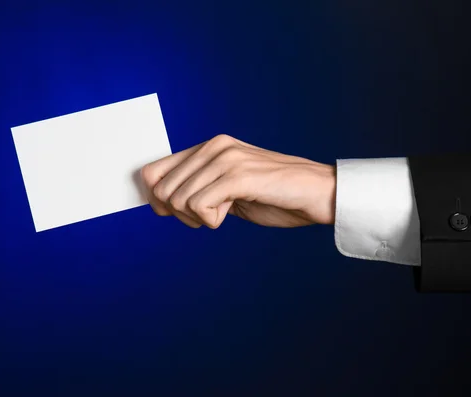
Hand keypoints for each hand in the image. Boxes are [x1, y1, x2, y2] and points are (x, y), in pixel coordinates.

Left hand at [141, 134, 335, 228]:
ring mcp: (226, 159)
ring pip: (178, 199)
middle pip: (162, 189)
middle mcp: (215, 147)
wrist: (316, 193)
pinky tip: (230, 213)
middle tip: (206, 217)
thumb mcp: (228, 189)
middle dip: (178, 213)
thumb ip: (201, 187)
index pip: (154, 170)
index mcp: (210, 147)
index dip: (157, 199)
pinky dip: (210, 220)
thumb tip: (161, 201)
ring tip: (221, 214)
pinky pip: (199, 206)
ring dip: (196, 218)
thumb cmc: (274, 195)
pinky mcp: (238, 176)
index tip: (176, 213)